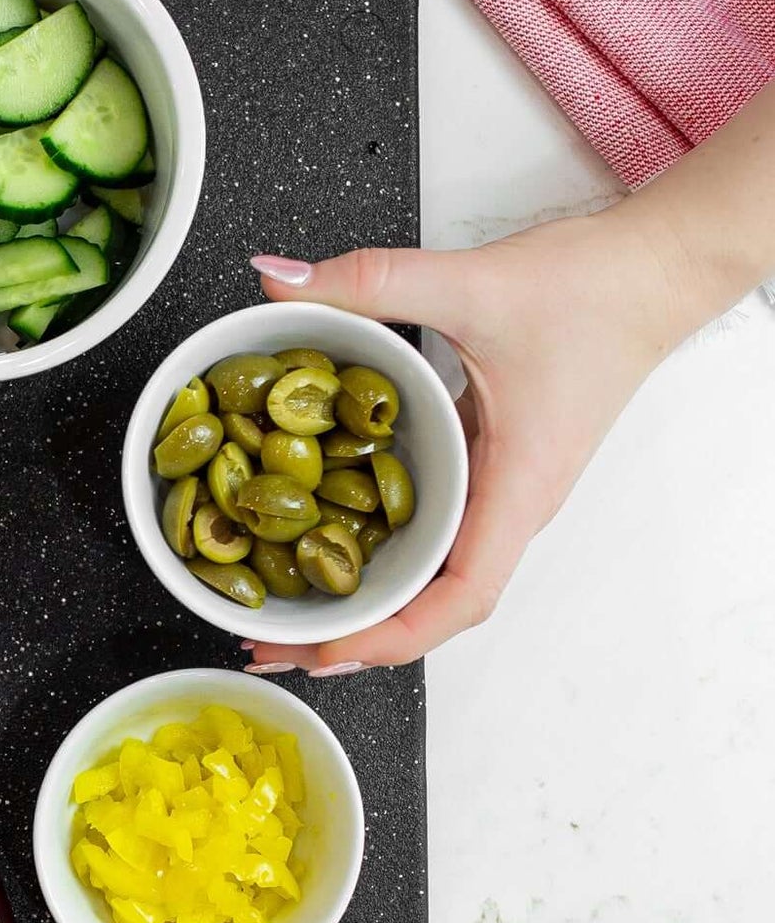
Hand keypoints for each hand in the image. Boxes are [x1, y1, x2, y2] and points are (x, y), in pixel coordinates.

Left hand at [241, 213, 694, 674]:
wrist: (651, 271)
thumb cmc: (595, 290)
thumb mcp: (471, 282)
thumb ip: (371, 281)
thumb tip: (276, 279)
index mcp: (520, 487)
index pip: (462, 598)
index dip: (392, 636)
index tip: (327, 651)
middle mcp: (511, 505)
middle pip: (432, 603)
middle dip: (354, 634)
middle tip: (271, 642)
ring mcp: (500, 490)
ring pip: (429, 569)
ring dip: (362, 596)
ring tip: (285, 609)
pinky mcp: (487, 466)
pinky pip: (430, 524)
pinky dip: (376, 541)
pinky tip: (319, 531)